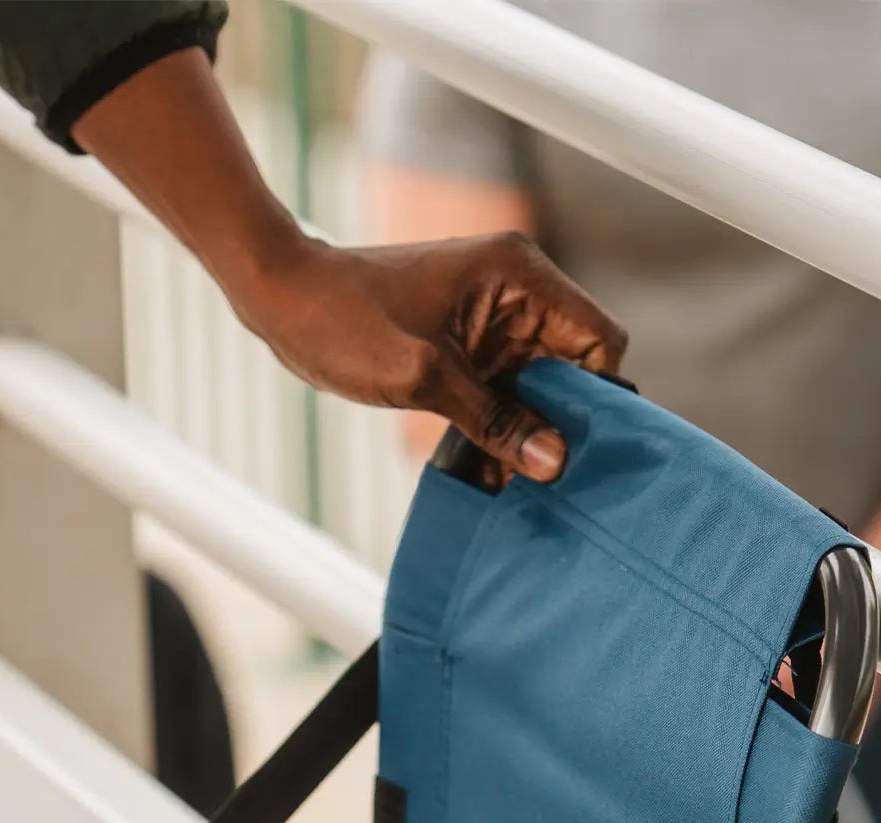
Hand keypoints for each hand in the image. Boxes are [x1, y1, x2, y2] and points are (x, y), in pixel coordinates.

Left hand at [71, 49, 625, 484]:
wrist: (282, 298)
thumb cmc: (342, 320)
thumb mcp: (422, 379)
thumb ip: (493, 421)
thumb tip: (554, 462)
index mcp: (518, 276)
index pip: (598, 339)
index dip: (594, 395)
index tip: (572, 447)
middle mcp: (517, 292)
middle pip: (573, 370)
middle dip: (559, 426)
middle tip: (540, 483)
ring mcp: (494, 321)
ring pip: (540, 390)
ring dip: (526, 437)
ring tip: (506, 488)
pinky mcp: (470, 346)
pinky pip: (505, 395)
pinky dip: (499, 431)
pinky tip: (484, 473)